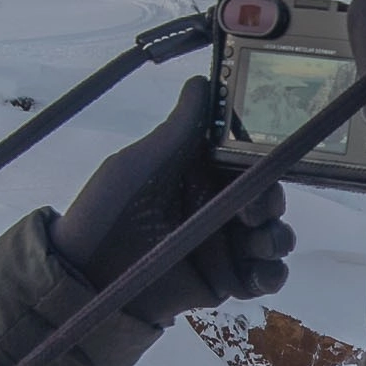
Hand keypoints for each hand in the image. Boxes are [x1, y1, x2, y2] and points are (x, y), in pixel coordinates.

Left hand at [48, 75, 293, 321]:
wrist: (88, 283)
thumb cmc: (105, 216)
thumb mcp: (138, 166)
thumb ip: (178, 130)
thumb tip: (203, 82)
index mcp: (199, 173)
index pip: (246, 159)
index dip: (262, 156)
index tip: (266, 158)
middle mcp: (218, 206)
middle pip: (267, 196)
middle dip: (271, 200)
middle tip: (254, 210)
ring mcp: (225, 245)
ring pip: (274, 235)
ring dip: (277, 236)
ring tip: (260, 242)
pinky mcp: (229, 282)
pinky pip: (267, 276)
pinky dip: (274, 272)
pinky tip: (261, 270)